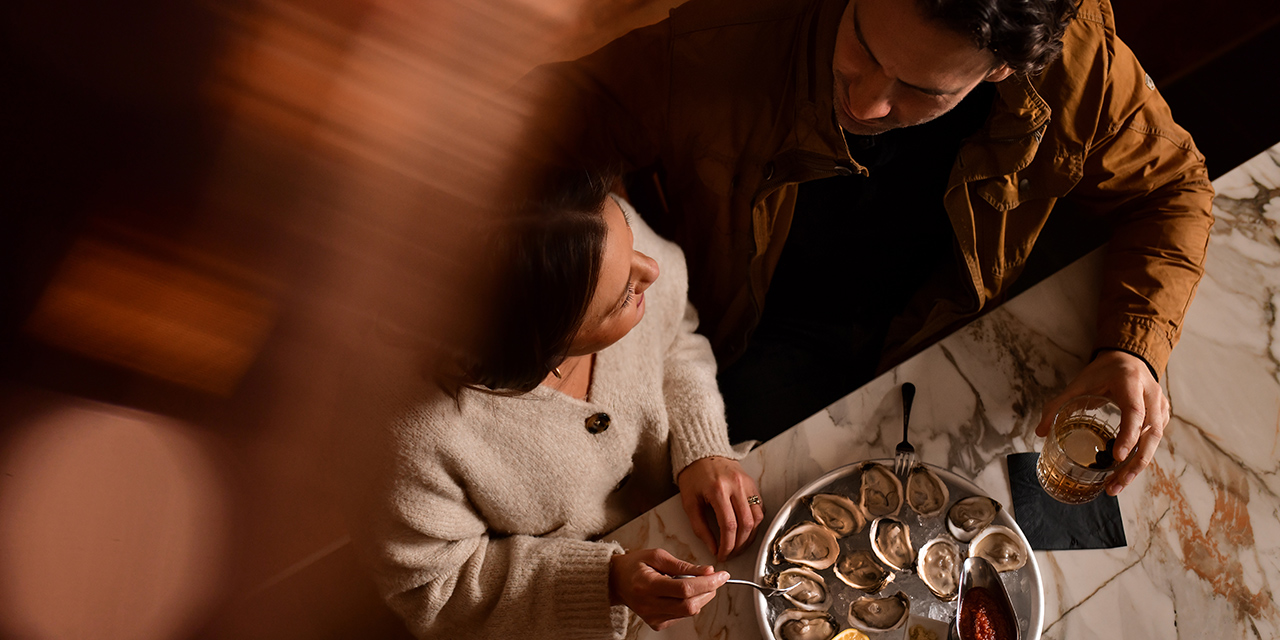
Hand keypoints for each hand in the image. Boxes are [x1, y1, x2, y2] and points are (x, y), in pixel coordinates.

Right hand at [608, 548, 727, 629]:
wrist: (616, 582)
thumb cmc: (635, 566)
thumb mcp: (657, 556)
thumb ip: (683, 565)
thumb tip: (707, 571)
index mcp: (647, 586)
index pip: (685, 589)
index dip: (707, 582)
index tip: (721, 575)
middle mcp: (649, 606)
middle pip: (690, 605)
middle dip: (709, 591)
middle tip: (714, 578)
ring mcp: (653, 618)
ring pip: (689, 612)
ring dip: (701, 597)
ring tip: (693, 582)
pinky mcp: (657, 624)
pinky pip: (682, 615)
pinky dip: (689, 603)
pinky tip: (681, 592)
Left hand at [676, 456, 762, 560]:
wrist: (702, 454)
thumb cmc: (693, 477)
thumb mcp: (689, 503)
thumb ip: (700, 528)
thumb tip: (713, 548)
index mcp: (718, 490)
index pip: (729, 526)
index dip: (727, 545)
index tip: (722, 554)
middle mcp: (736, 486)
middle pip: (746, 524)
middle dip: (739, 545)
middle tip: (731, 553)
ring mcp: (747, 484)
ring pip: (757, 518)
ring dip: (750, 536)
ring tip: (738, 545)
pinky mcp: (753, 484)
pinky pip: (760, 508)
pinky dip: (755, 523)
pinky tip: (745, 530)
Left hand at [1035, 350, 1169, 495]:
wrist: (1128, 359)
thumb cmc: (1103, 371)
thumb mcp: (1078, 383)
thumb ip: (1057, 405)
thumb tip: (1040, 432)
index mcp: (1131, 383)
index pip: (1134, 411)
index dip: (1128, 435)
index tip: (1118, 457)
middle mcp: (1151, 395)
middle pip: (1150, 433)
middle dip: (1135, 463)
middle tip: (1115, 485)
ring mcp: (1160, 406)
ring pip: (1154, 441)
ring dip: (1137, 466)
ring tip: (1117, 485)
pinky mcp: (1162, 416)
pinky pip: (1154, 441)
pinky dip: (1140, 458)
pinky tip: (1124, 473)